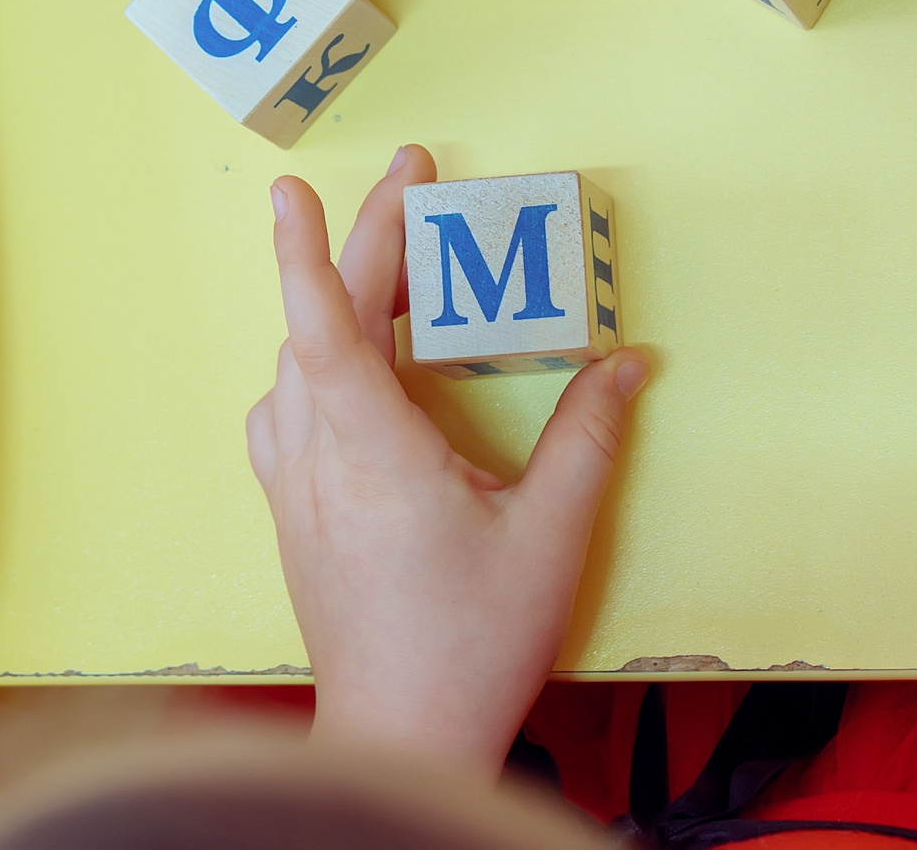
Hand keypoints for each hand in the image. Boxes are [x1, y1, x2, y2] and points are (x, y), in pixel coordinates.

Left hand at [245, 146, 648, 775]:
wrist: (403, 735)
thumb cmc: (471, 645)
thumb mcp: (552, 537)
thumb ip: (589, 439)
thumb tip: (627, 362)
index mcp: (374, 453)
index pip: (326, 328)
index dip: (310, 252)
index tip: (291, 192)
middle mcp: (319, 458)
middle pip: (325, 326)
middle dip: (369, 241)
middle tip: (414, 181)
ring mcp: (296, 487)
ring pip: (300, 366)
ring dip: (343, 303)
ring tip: (400, 265)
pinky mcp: (294, 514)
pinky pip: (289, 413)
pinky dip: (317, 365)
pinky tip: (350, 370)